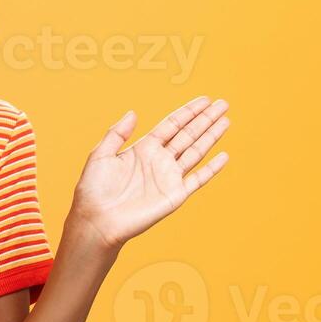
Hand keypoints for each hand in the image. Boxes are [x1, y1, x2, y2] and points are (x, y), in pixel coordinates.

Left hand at [64, 96, 231, 250]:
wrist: (98, 221)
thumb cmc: (94, 191)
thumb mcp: (100, 155)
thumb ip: (117, 133)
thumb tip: (133, 113)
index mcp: (144, 149)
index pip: (172, 125)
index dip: (188, 112)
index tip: (204, 100)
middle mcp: (160, 161)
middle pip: (188, 134)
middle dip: (205, 119)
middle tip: (223, 104)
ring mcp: (169, 177)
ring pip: (196, 152)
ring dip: (211, 136)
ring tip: (226, 120)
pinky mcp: (175, 195)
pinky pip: (198, 179)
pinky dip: (211, 168)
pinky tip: (224, 156)